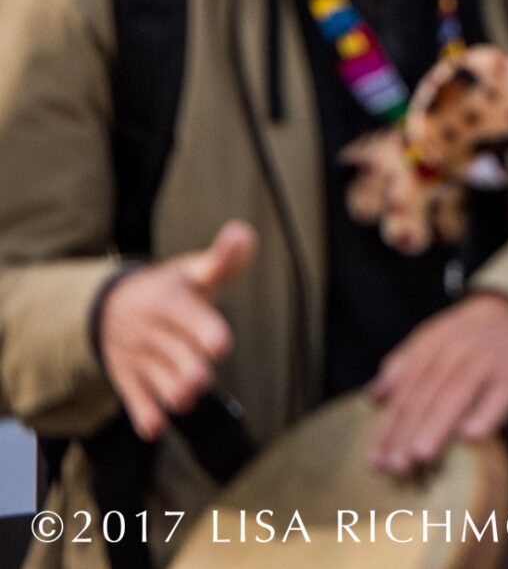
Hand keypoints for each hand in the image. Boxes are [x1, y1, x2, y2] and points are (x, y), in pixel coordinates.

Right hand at [97, 222, 255, 440]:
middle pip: (176, 358)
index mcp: (171, 302)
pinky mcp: (128, 380)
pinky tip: (156, 426)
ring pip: (158, 383)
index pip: (188, 318)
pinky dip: (145, 416)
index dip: (205, 332)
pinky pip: (134, 402)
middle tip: (200, 378)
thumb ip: (223, 259)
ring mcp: (139, 359)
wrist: (111, 307)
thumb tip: (244, 233)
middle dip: (190, 371)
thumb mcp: (194, 270)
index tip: (220, 346)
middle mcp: (153, 333)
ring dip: (173, 394)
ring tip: (186, 396)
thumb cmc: (170, 289)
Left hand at [367, 293, 507, 473]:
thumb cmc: (470, 334)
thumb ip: (403, 367)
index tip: (376, 460)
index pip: (404, 391)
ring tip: (421, 455)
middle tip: (395, 466)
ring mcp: (487, 361)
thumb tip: (373, 398)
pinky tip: (470, 437)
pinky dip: (485, 415)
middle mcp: (455, 351)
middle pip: (426, 395)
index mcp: (430, 345)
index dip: (388, 426)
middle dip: (407, 432)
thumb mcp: (433, 338)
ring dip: (437, 426)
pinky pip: (499, 396)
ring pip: (456, 394)